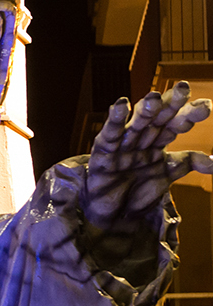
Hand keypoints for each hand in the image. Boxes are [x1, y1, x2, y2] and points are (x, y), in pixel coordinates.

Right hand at [85, 82, 212, 270]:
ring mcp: (122, 145)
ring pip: (136, 124)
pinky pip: (110, 134)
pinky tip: (121, 105)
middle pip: (158, 118)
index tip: (206, 107)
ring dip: (145, 110)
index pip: (175, 124)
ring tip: (155, 98)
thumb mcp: (165, 176)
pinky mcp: (103, 153)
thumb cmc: (137, 192)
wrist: (114, 216)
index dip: (189, 114)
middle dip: (170, 104)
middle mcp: (141, 140)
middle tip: (184, 89)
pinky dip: (114, 120)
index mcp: (157, 143)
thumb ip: (186, 163)